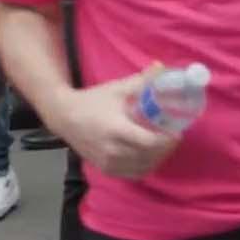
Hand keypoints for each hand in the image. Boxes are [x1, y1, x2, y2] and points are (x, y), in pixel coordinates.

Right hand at [44, 68, 181, 178]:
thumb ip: (140, 80)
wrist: (63, 117)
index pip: (149, 142)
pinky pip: (133, 173)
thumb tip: (162, 66)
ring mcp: (108, 161)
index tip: (176, 131)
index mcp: (116, 129)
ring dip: (158, 158)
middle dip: (166, 147)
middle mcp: (112, 149)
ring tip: (163, 146)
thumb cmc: (91, 101)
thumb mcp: (115, 89)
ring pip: (144, 166)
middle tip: (173, 137)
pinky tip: (150, 157)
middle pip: (149, 155)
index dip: (167, 139)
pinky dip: (146, 167)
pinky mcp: (106, 168)